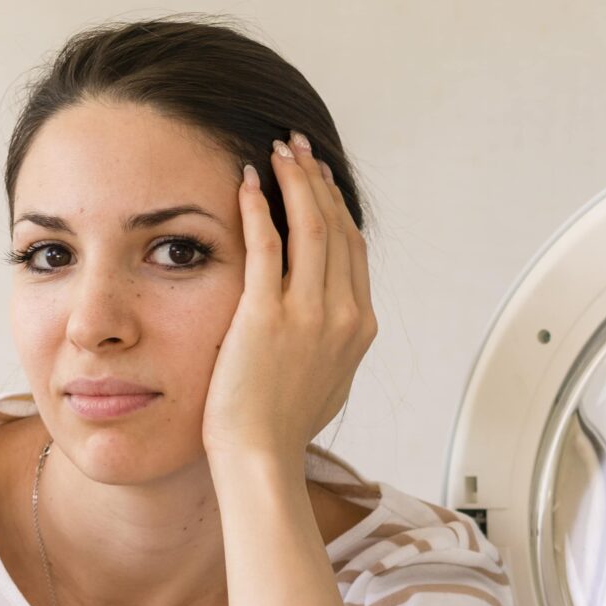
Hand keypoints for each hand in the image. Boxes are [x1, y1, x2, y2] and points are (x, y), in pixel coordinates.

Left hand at [202, 131, 376, 468]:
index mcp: (359, 327)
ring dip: (294, 180)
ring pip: (310, 226)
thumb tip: (328, 324)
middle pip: (337, 228)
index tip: (319, 179)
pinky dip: (258, 206)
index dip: (337, 206)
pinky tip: (246, 181)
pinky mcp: (267, 315)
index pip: (353, 249)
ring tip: (278, 151)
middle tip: (298, 148)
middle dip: (317, 180)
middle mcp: (343, 315)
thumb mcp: (326, 381)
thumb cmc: (282, 428)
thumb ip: (331, 343)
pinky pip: (266, 245)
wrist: (261, 457)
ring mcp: (308, 314)